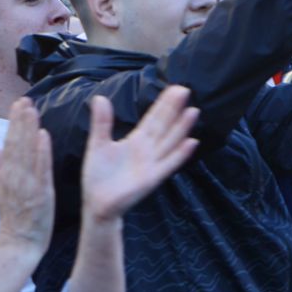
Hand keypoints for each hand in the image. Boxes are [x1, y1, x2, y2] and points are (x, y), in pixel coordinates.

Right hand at [0, 98, 52, 260]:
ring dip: (29, 130)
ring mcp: (27, 184)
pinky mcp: (40, 193)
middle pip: (16, 143)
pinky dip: (41, 152)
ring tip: (32, 110)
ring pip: (27, 151)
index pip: (10, 143)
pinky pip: (40, 169)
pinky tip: (44, 136)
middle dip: (20, 121)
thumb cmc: (15, 218)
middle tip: (24, 99)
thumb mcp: (2, 191)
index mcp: (7, 175)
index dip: (14, 123)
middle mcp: (15, 176)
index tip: (18, 104)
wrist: (19, 244)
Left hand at [81, 87, 199, 221]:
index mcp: (136, 140)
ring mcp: (153, 163)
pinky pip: (169, 164)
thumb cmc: (98, 175)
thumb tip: (100, 97)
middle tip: (185, 90)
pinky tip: (192, 142)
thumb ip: (102, 123)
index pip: (153, 118)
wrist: (97, 203)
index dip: (163, 104)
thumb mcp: (98, 145)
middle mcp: (148, 150)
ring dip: (182, 127)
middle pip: (164, 126)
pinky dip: (181, 154)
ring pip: (170, 141)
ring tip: (193, 111)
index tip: (175, 88)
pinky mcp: (153, 178)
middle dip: (174, 109)